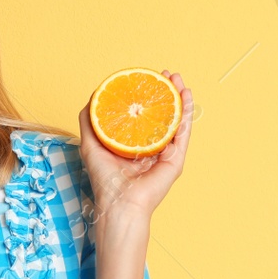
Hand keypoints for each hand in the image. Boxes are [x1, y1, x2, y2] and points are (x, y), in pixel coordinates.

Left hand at [77, 69, 193, 231]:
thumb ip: (90, 121)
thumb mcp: (91, 144)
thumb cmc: (105, 180)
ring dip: (179, 97)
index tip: (147, 79)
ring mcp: (166, 153)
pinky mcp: (175, 160)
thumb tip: (94, 95)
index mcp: (136, 145)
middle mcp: (153, 148)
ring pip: (176, 120)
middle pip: (163, 114)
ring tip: (178, 79)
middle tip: (166, 74)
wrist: (119, 203)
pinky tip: (187, 97)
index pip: (145, 115)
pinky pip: (183, 132)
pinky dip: (187, 113)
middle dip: (165, 92)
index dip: (147, 96)